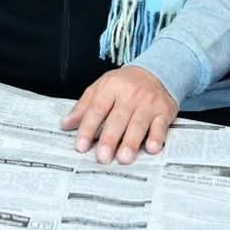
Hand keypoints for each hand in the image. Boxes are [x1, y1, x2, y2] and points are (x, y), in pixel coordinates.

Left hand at [61, 67, 177, 163]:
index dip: (88, 128)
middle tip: (102, 157)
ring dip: (131, 142)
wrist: (156, 72)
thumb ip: (83, 106)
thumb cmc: (125, 84)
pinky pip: (160, 125)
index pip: (96, 109)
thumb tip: (65, 124)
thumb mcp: (101, 88)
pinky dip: (156, 137)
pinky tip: (151, 148)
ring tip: (123, 158)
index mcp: (111, 87)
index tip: (81, 146)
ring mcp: (148, 103)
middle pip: (117, 119)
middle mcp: (130, 95)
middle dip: (109, 139)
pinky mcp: (164, 111)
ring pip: (138, 124)